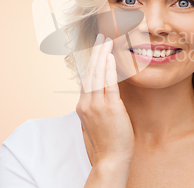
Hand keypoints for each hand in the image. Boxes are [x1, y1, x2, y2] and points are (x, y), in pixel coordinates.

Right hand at [76, 33, 134, 166]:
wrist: (111, 157)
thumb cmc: (107, 140)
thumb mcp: (96, 120)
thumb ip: (96, 104)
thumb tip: (101, 91)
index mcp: (82, 105)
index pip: (86, 77)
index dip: (91, 61)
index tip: (96, 47)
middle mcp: (86, 103)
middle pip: (90, 72)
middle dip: (95, 52)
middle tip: (101, 36)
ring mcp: (97, 105)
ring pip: (97, 75)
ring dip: (102, 55)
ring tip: (107, 41)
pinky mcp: (110, 108)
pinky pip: (109, 84)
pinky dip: (109, 69)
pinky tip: (111, 57)